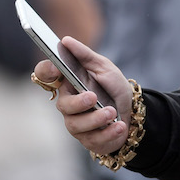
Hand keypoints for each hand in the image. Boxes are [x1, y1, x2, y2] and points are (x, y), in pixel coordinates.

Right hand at [35, 36, 132, 156]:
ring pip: (76, 125)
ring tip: (112, 112)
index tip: (56, 69)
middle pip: (63, 105)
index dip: (45, 71)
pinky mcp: (88, 139)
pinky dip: (108, 133)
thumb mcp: (104, 67)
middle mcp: (68, 103)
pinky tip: (119, 126)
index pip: (45, 75)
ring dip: (96, 119)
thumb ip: (85, 55)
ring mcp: (76, 123)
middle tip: (93, 97)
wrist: (134, 112)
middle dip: (78, 103)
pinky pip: (92, 139)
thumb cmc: (113, 88)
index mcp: (68, 82)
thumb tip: (66, 40)